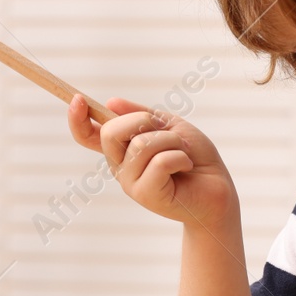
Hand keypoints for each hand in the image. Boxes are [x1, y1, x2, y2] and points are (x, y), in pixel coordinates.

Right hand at [66, 94, 236, 227]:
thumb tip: (110, 103)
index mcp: (122, 149)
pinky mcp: (146, 195)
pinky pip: (160, 162)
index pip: (88, 136)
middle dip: (143, 120)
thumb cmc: (195, 157)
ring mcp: (130, 183)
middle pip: (110, 132)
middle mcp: (120, 167)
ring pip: (141, 144)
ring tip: (184, 154)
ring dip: (173, 141)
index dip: (77, 119)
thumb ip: (142, 116)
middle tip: (167, 131)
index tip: (77, 99)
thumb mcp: (170, 126)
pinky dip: (181, 157)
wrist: (218, 188)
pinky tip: (186, 167)